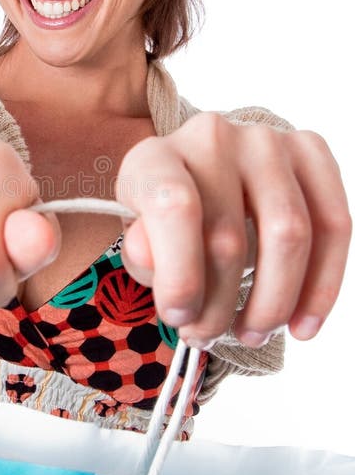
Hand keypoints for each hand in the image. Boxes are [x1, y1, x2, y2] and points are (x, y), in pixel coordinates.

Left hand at [116, 113, 350, 348]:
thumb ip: (144, 254)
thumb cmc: (167, 221)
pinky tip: (302, 325)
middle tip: (208, 338)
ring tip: (252, 333)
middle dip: (219, 307)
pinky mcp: (311, 151)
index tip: (179, 319)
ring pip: (288, 234)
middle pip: (228, 235)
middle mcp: (212, 136)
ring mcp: (266, 140)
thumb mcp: (142, 239)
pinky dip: (321, 287)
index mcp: (156, 156)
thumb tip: (156, 264)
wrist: (205, 179)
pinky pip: (333, 224)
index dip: (180, 274)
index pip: (173, 207)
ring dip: (272, 302)